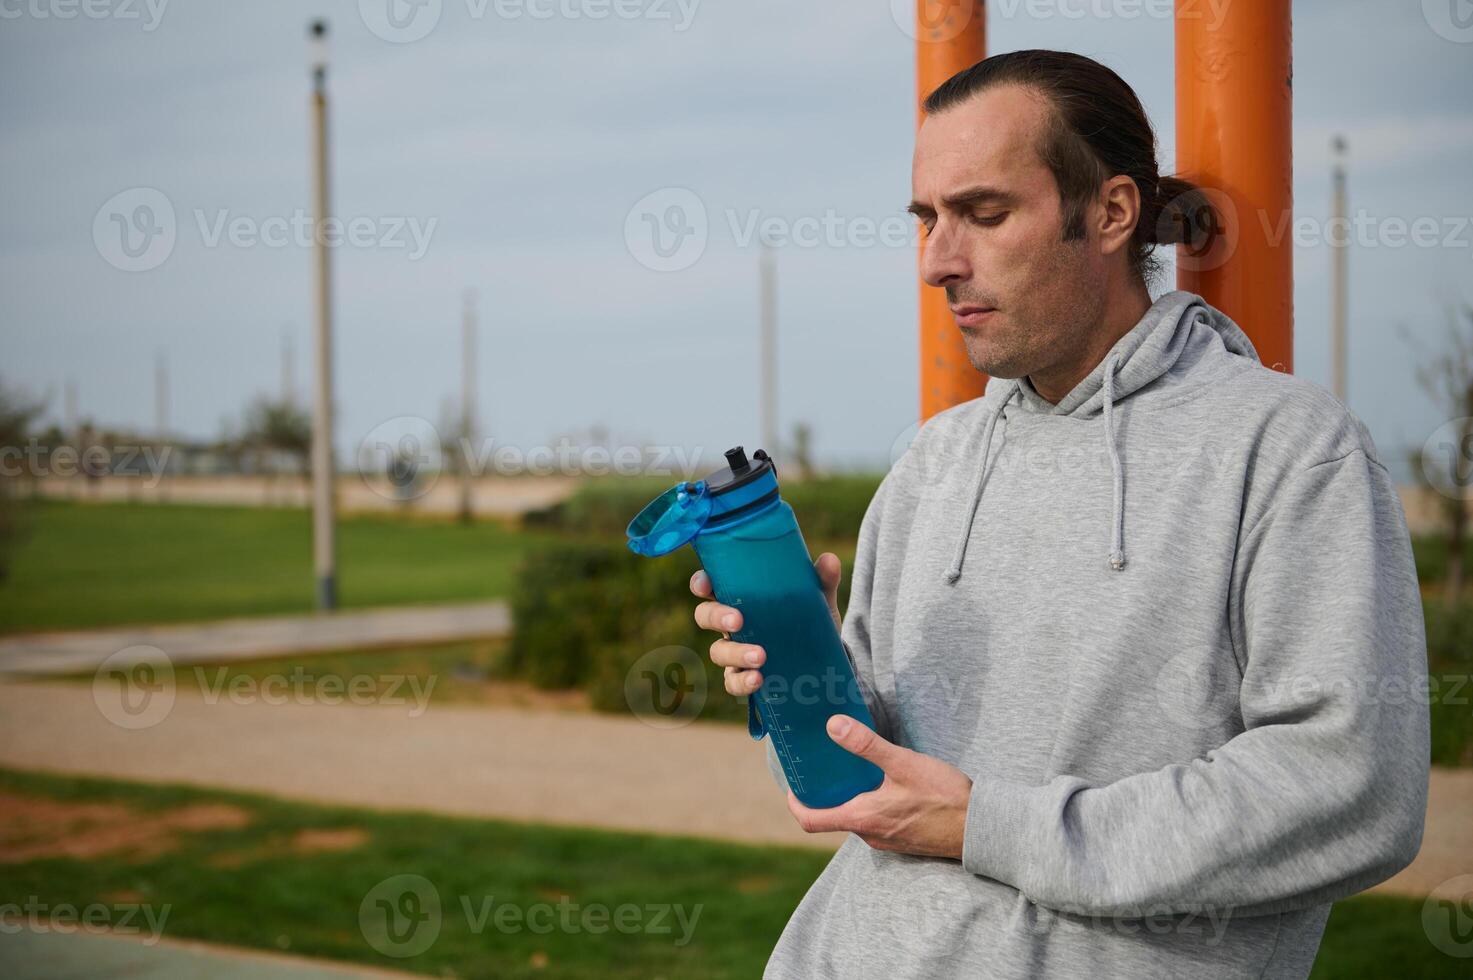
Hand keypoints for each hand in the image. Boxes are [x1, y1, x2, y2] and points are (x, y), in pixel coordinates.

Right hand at [691, 552, 842, 697]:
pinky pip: (732, 682)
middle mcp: (731, 624)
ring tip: (760, 656)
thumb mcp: (818, 600)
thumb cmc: (808, 621)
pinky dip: (742, 682)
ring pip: (718, 652)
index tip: (705, 584)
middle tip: (737, 620)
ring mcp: (735, 652)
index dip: (701, 583)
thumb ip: (822, 580)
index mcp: (741, 597)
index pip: (710, 586)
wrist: (824, 661)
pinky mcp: (743, 677)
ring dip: (735, 653)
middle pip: (705, 616)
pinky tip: (758, 679)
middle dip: (716, 616)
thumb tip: (829, 560)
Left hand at [787, 714, 972, 859]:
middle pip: (834, 817)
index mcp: (862, 819)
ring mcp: (888, 841)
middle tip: (823, 768)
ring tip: (854, 770)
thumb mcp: (903, 763)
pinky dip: (871, 805)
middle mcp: (870, 836)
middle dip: (825, 795)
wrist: (982, 828)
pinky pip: (877, 823)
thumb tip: (832, 725)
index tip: (792, 786)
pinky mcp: (905, 840)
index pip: (812, 820)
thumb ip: (866, 745)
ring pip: (857, 819)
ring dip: (851, 798)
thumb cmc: (944, 798)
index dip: (795, 804)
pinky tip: (885, 785)